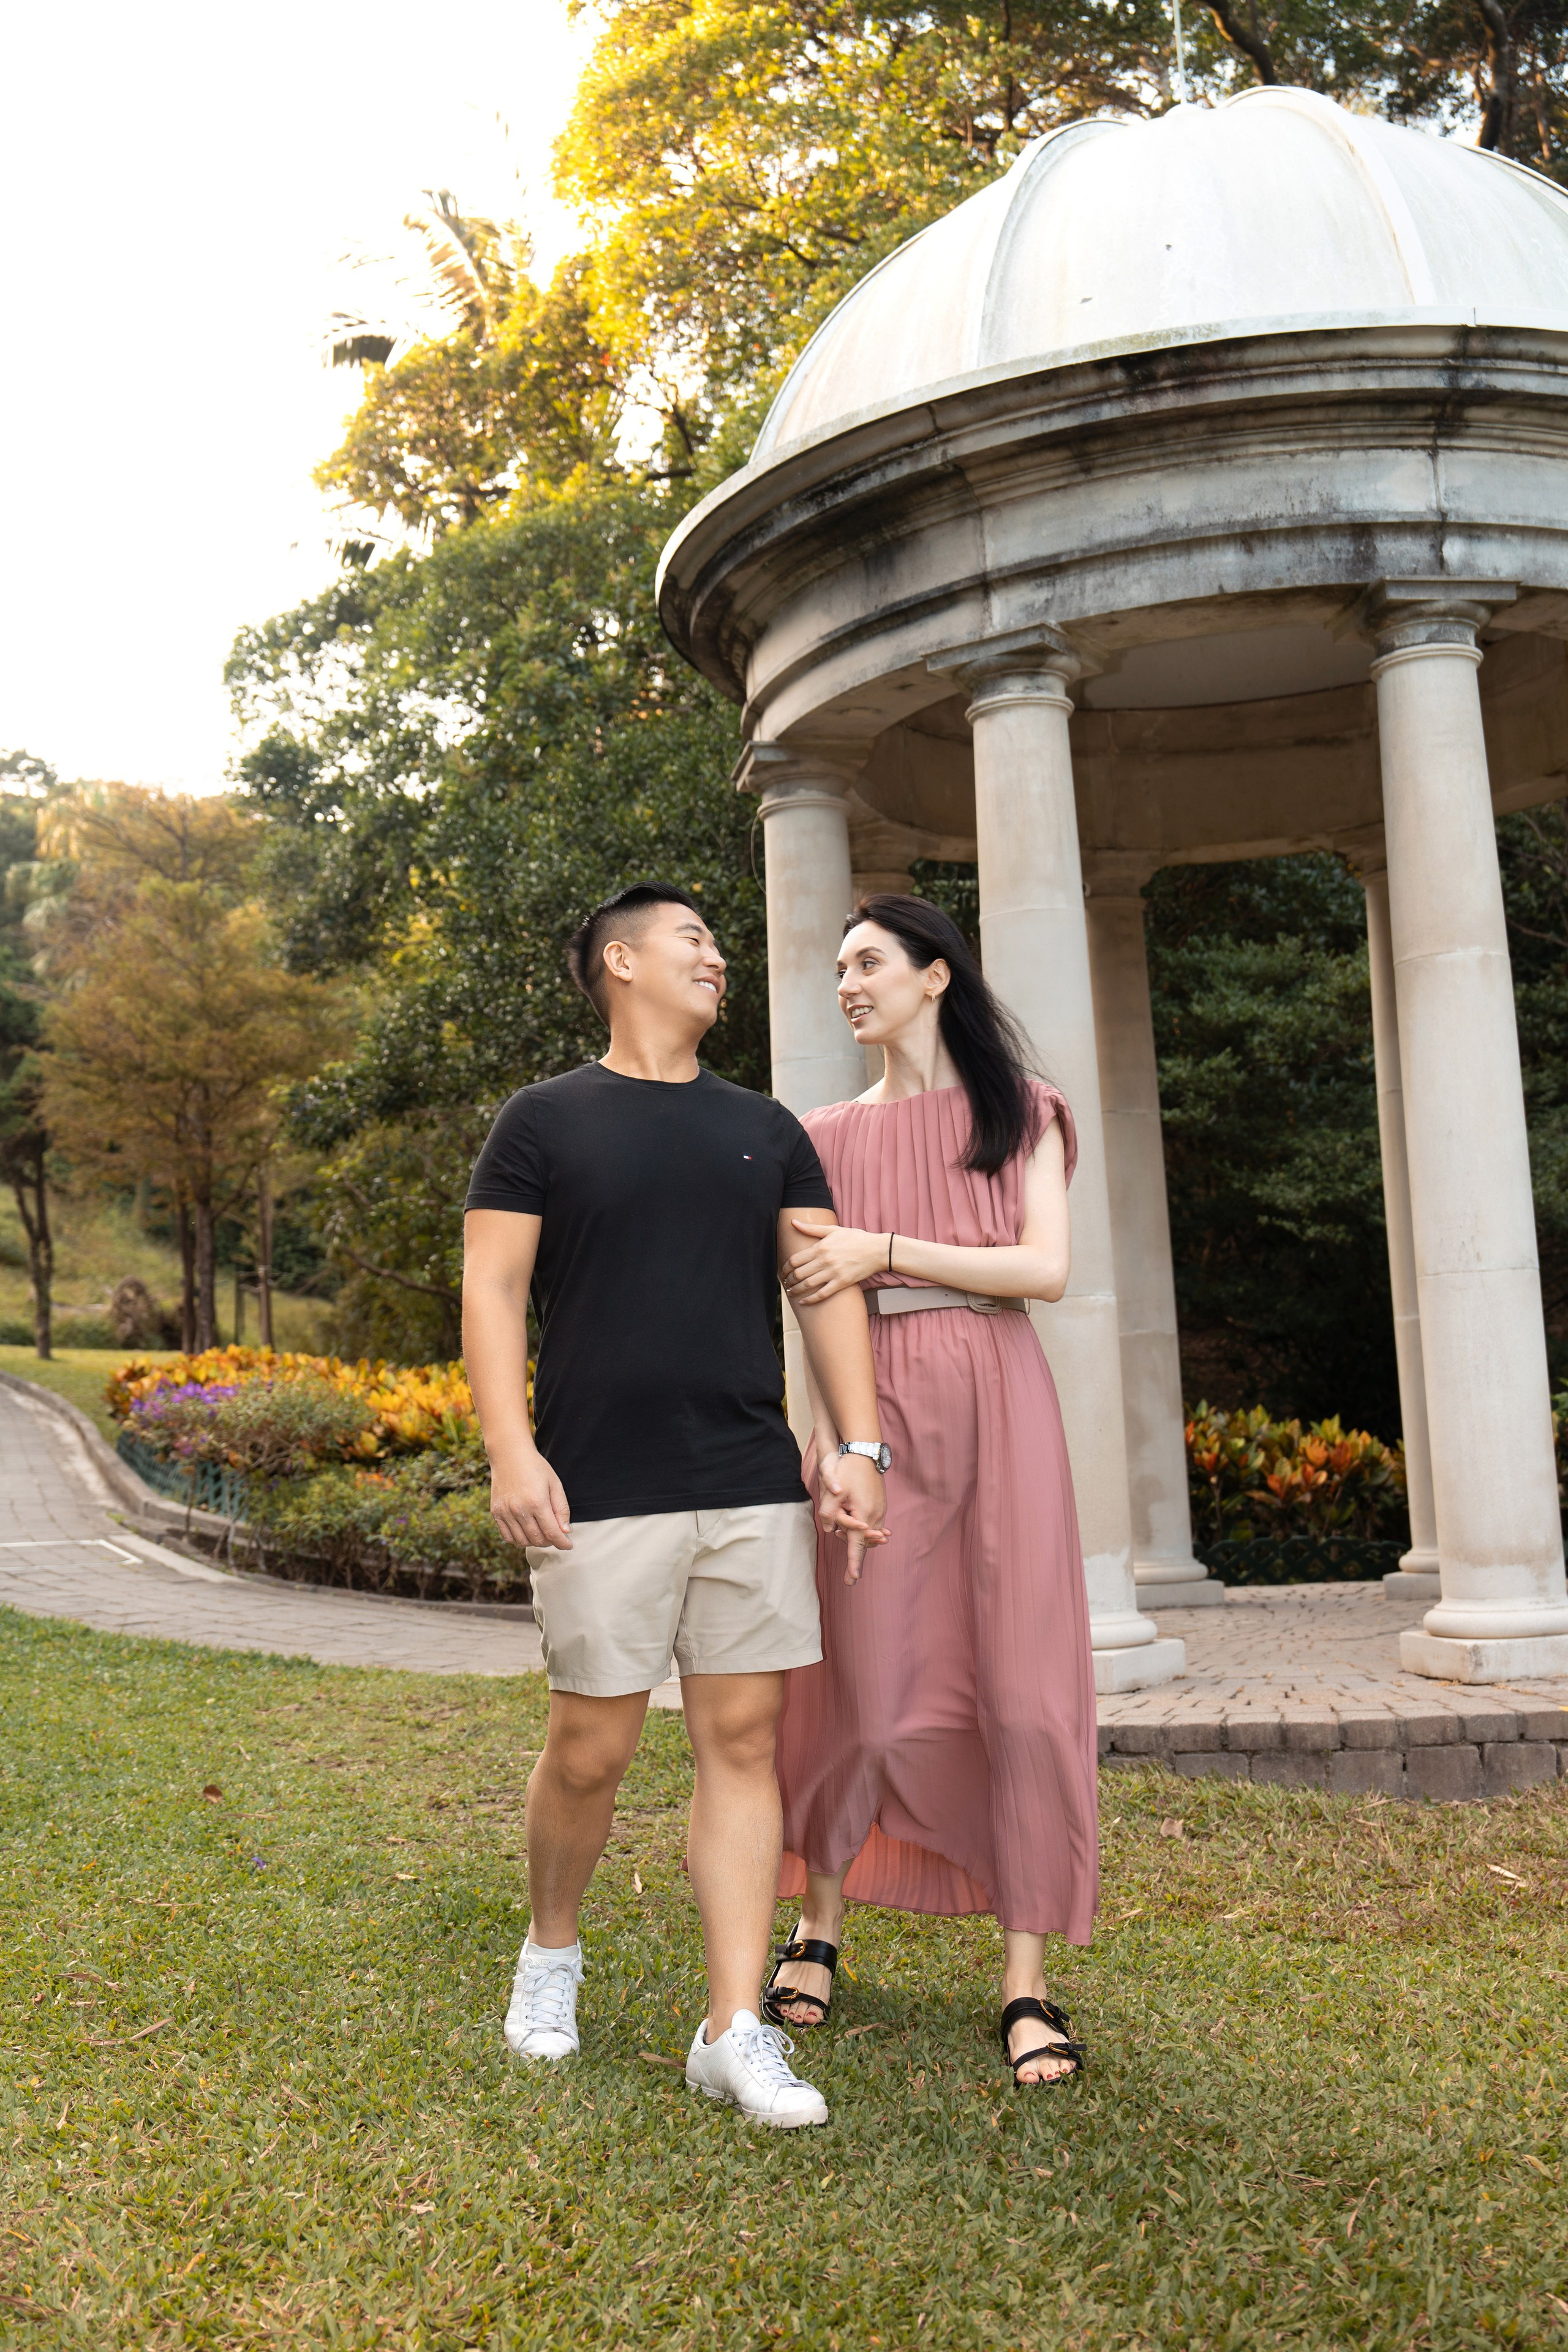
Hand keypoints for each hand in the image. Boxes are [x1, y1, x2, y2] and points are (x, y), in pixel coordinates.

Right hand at [489, 1447, 571, 1549]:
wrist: (509, 1455)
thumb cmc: (536, 1468)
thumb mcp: (555, 1484)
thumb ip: (561, 1509)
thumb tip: (565, 1532)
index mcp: (537, 1502)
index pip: (552, 1533)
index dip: (562, 1543)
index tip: (568, 1545)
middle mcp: (519, 1509)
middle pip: (537, 1539)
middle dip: (550, 1542)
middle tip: (555, 1535)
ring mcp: (505, 1512)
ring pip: (522, 1541)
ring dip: (535, 1541)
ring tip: (541, 1533)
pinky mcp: (496, 1512)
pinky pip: (507, 1536)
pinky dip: (518, 1539)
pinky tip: (526, 1532)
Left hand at [783, 1219, 888, 1306]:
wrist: (877, 1250)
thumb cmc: (856, 1238)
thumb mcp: (833, 1230)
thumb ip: (811, 1228)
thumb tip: (793, 1222)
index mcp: (821, 1247)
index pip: (795, 1260)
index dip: (786, 1268)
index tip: (783, 1272)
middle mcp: (825, 1261)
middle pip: (799, 1273)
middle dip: (788, 1280)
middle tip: (785, 1283)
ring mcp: (833, 1273)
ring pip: (808, 1285)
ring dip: (795, 1290)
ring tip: (791, 1292)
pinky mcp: (842, 1283)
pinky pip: (822, 1294)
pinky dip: (810, 1299)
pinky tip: (803, 1301)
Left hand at [816, 1447, 889, 1585]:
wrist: (865, 1451)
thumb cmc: (848, 1470)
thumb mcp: (833, 1490)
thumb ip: (828, 1512)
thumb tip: (828, 1529)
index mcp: (864, 1515)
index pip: (857, 1546)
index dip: (853, 1564)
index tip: (852, 1580)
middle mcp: (875, 1516)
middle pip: (864, 1543)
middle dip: (853, 1550)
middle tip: (843, 1556)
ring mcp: (880, 1510)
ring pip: (870, 1535)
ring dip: (857, 1538)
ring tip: (841, 1532)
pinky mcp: (880, 1505)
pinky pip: (873, 1525)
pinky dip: (864, 1529)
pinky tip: (855, 1524)